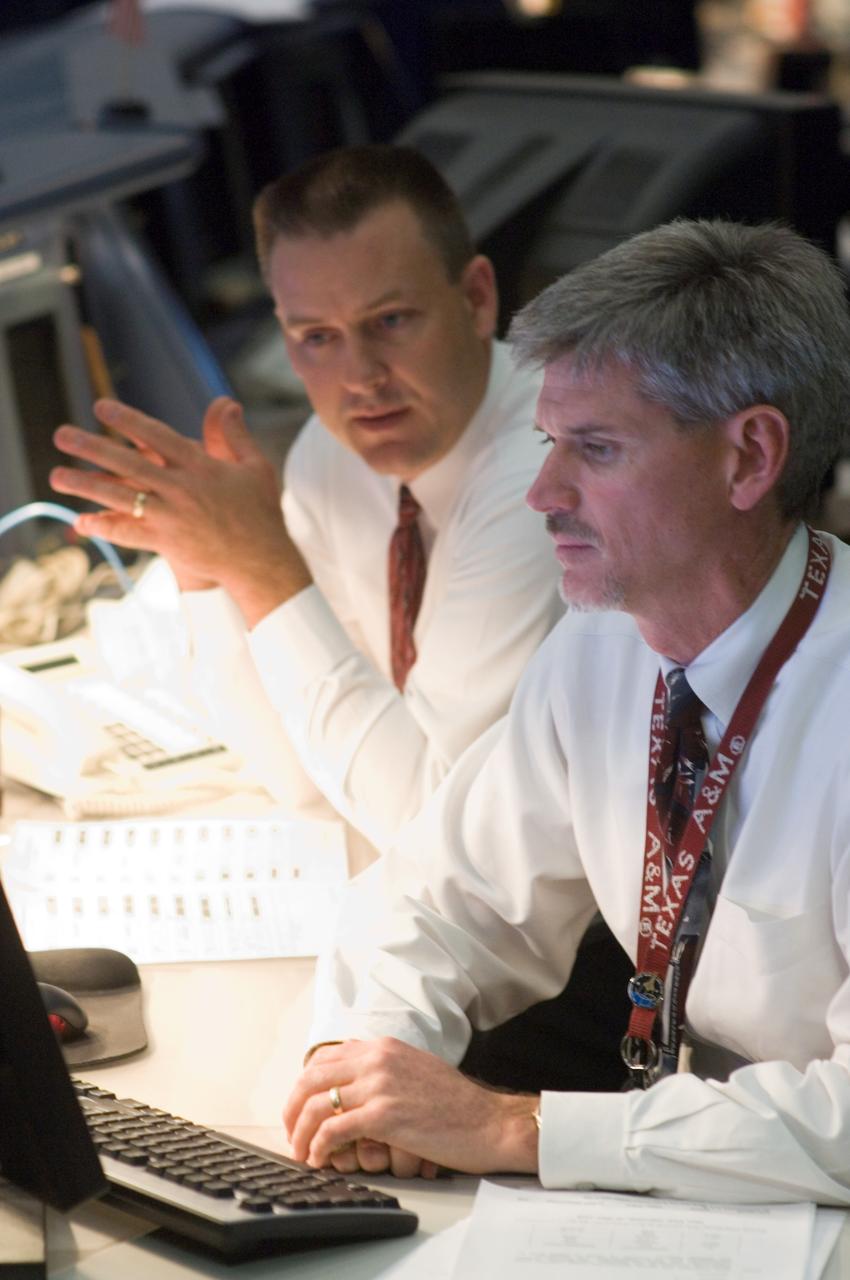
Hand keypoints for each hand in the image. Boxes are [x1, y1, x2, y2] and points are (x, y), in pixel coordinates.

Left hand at [51, 397, 311, 625]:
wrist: (261, 560)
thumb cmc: (260, 511)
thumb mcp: (254, 466)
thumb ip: (233, 434)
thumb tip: (225, 401)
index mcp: (201, 466)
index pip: (157, 436)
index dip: (128, 419)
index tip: (101, 406)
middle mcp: (182, 488)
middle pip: (129, 463)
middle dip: (93, 447)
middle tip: (62, 435)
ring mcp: (172, 516)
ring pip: (121, 496)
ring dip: (86, 485)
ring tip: (57, 476)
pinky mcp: (167, 542)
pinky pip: (128, 533)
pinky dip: (105, 526)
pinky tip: (81, 521)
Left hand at [284, 1038, 539, 1177]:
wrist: (489, 1121)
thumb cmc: (457, 1104)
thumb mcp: (415, 1070)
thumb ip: (384, 1071)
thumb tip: (354, 1086)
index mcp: (383, 1047)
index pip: (325, 1057)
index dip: (304, 1085)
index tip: (299, 1107)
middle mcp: (377, 1059)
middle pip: (311, 1078)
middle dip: (292, 1108)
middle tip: (290, 1133)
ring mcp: (379, 1086)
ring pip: (316, 1105)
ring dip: (301, 1133)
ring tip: (301, 1151)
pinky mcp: (384, 1116)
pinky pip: (334, 1130)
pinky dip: (319, 1147)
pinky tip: (320, 1159)